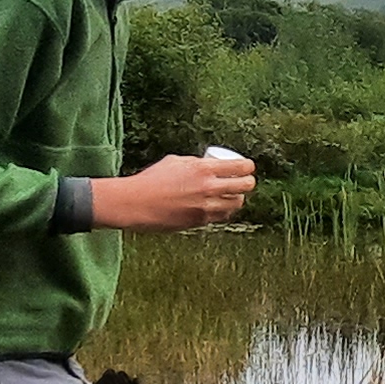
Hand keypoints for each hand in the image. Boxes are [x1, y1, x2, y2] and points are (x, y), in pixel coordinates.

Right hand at [93, 152, 252, 230]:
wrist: (136, 203)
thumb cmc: (152, 180)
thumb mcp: (175, 162)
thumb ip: (195, 163)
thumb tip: (208, 165)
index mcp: (203, 168)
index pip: (240, 167)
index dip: (248, 166)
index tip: (247, 167)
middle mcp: (209, 187)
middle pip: (245, 186)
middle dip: (248, 182)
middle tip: (245, 182)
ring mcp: (206, 206)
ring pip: (236, 204)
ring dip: (236, 199)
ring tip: (232, 196)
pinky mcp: (200, 221)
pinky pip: (221, 217)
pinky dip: (223, 211)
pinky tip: (220, 207)